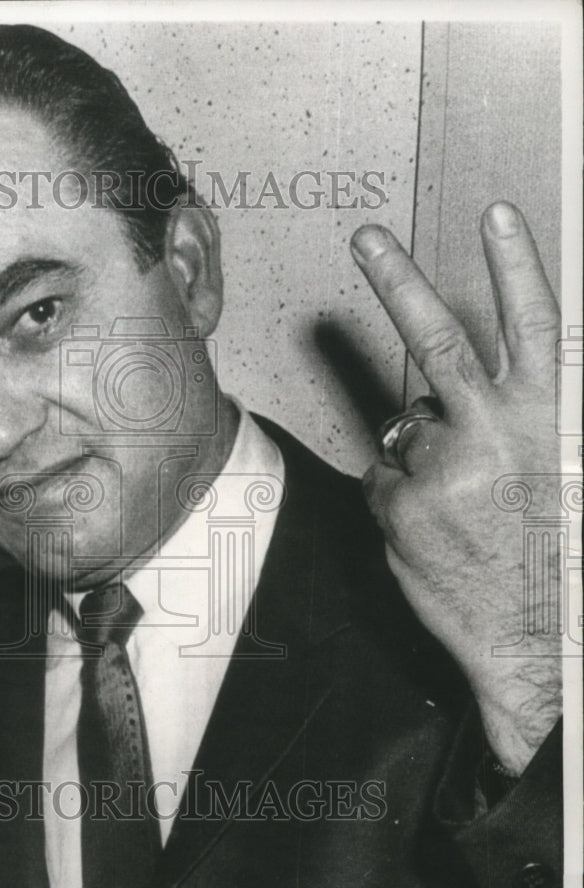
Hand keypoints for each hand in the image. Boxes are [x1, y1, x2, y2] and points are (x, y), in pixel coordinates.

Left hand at [351, 202, 561, 774]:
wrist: (538, 638)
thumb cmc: (553, 553)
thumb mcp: (558, 469)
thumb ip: (516, 421)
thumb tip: (444, 400)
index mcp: (550, 419)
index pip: (532, 326)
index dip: (516, 266)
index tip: (493, 214)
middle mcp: (496, 433)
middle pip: (438, 339)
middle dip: (397, 279)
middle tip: (365, 236)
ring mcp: (442, 469)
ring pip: (407, 430)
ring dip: (423, 454)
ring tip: (464, 505)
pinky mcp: (400, 506)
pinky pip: (385, 480)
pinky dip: (401, 496)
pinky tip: (437, 529)